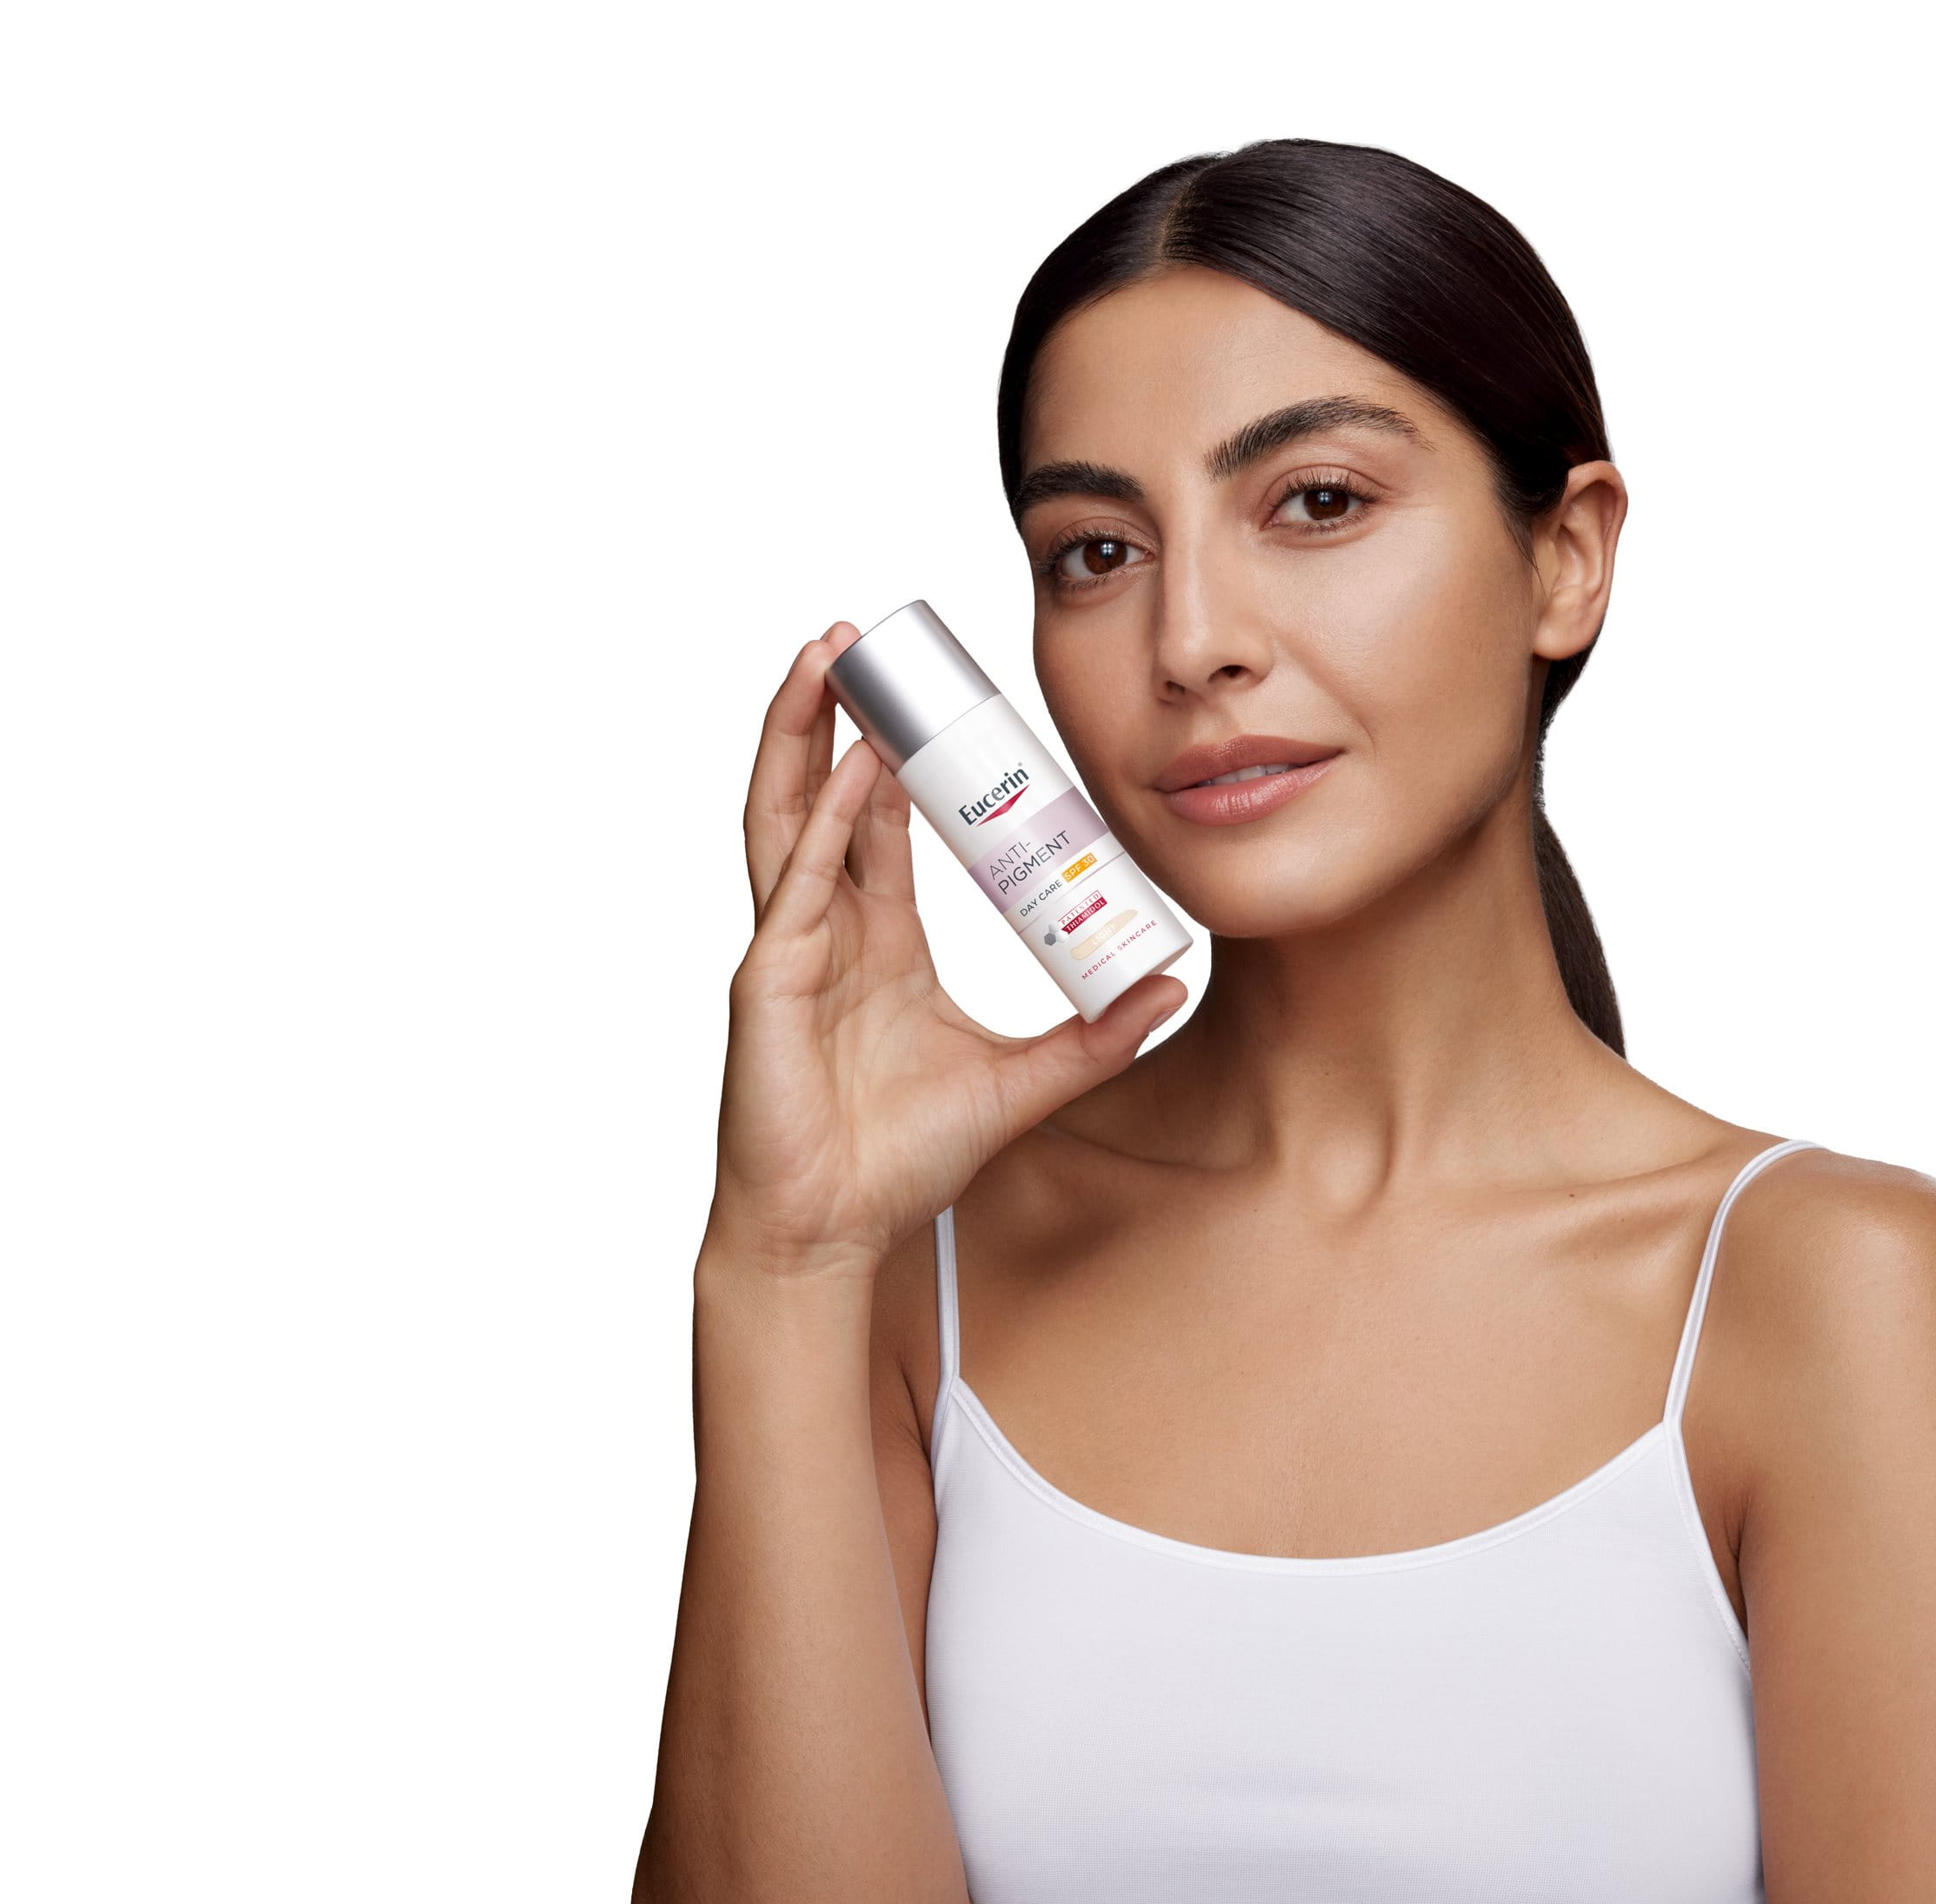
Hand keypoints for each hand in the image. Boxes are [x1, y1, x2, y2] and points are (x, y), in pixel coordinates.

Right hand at [709, 623, 1186, 1280]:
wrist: (833, 1232)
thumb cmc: (898, 1161)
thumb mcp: (1022, 1082)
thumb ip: (1095, 1038)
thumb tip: (1171, 988)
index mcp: (873, 940)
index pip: (881, 823)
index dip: (898, 757)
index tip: (931, 697)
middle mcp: (823, 929)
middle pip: (819, 794)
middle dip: (833, 714)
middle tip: (857, 640)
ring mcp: (786, 949)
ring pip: (784, 815)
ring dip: (797, 734)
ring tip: (819, 658)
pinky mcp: (764, 983)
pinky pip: (794, 885)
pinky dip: (820, 824)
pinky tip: (843, 770)